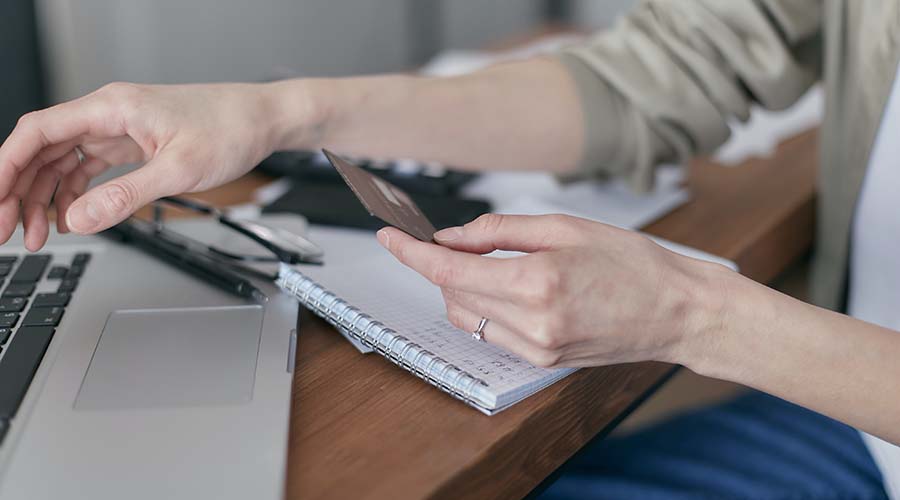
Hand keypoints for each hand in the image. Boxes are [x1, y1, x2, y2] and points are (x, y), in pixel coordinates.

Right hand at [0, 81, 300, 250]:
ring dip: (46, 197)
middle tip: (8, 231)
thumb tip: (79, 219)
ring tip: (38, 237)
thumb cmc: (230, 129)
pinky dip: (75, 193)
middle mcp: (109, 114)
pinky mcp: (133, 144)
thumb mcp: (179, 170)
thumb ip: (126, 195)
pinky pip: (89, 167)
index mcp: (112, 107)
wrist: (263, 120)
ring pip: (63, 161)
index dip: (6, 167)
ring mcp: (119, 129)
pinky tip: (71, 219)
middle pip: (42, 149)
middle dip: (20, 190)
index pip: (38, 132)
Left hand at [377, 213, 730, 367]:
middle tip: (451, 241)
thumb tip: (452, 237)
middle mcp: (533, 323)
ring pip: (468, 318)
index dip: (411, 253)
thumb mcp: (565, 227)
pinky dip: (487, 308)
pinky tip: (508, 289)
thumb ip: (500, 232)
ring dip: (462, 289)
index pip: (449, 271)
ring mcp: (537, 348)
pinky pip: (493, 333)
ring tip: (488, 263)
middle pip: (452, 295)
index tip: (389, 237)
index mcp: (537, 282)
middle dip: (441, 266)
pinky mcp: (544, 362)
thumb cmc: (633, 264)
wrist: (676, 311)